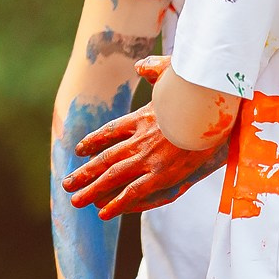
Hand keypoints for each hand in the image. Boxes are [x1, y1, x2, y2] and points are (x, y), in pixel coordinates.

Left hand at [63, 58, 228, 219]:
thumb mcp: (172, 75)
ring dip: (92, 189)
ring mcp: (149, 158)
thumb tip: (140, 66)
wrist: (212, 111)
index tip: (79, 149)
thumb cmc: (197, 93)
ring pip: (113, 177)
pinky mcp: (162, 174)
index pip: (110, 131)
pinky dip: (118, 203)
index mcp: (141, 118)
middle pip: (105, 158)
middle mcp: (139, 139)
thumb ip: (154, 71)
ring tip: (75, 200)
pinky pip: (133, 191)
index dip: (93, 141)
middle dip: (84, 173)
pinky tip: (104, 212)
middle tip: (66, 185)